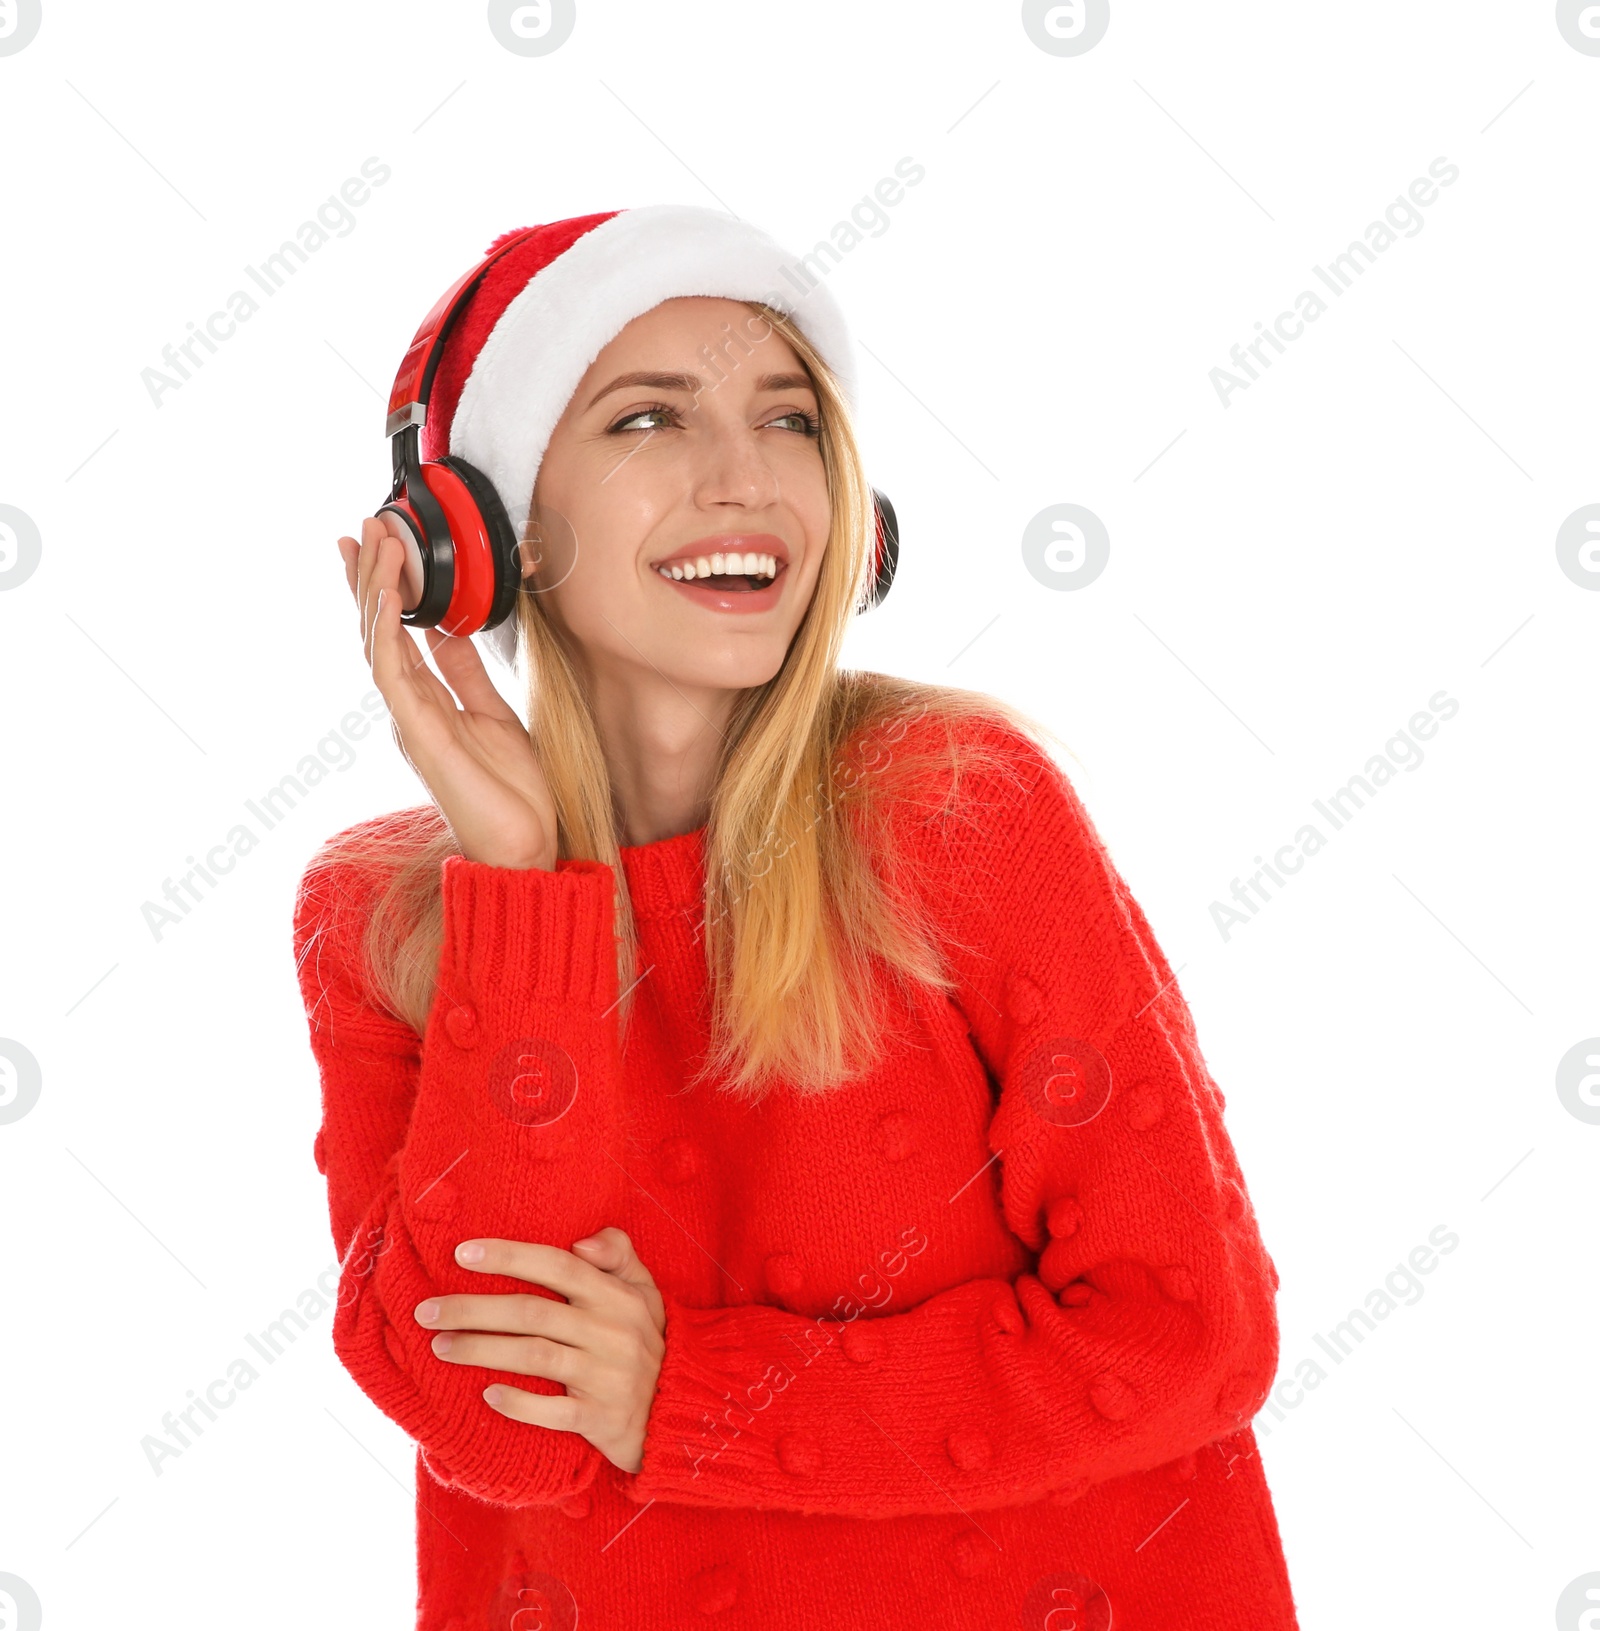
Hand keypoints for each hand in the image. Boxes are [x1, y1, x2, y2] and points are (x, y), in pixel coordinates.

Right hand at [337, 516, 557, 870]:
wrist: (523, 846)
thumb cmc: (512, 793)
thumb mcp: (495, 715)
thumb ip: (466, 674)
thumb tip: (450, 632)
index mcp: (426, 703)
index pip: (397, 635)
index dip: (386, 590)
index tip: (381, 547)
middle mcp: (409, 708)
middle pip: (378, 631)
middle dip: (370, 577)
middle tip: (364, 527)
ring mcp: (408, 720)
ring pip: (378, 643)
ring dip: (376, 589)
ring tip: (375, 541)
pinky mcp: (418, 733)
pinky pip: (392, 673)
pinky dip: (389, 629)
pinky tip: (388, 594)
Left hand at [413, 1227, 666, 1473]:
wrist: (684, 1408)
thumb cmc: (651, 1341)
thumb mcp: (646, 1290)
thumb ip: (619, 1254)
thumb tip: (582, 1241)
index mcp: (616, 1296)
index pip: (558, 1265)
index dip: (509, 1256)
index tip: (461, 1253)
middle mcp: (609, 1331)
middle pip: (532, 1312)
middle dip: (474, 1309)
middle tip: (426, 1310)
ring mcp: (605, 1376)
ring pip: (535, 1357)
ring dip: (482, 1351)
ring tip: (440, 1346)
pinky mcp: (601, 1418)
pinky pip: (554, 1412)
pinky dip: (520, 1402)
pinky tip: (487, 1395)